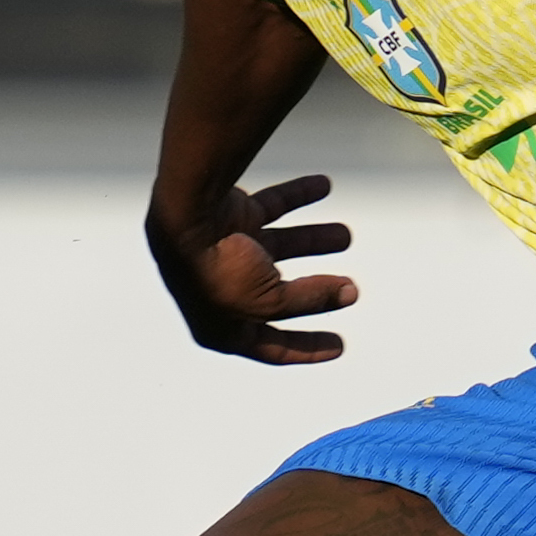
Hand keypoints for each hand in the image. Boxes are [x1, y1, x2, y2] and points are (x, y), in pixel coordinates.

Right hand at [148, 170, 358, 366]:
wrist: (184, 218)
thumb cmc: (219, 271)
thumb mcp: (271, 300)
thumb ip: (311, 298)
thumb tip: (349, 294)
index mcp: (223, 327)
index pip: (272, 346)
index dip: (307, 349)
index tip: (339, 346)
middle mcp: (224, 289)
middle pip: (281, 294)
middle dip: (318, 290)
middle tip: (351, 288)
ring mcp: (228, 250)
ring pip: (281, 246)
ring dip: (314, 240)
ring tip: (344, 236)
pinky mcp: (232, 216)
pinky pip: (273, 206)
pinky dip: (299, 195)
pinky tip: (324, 186)